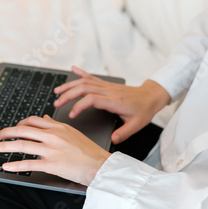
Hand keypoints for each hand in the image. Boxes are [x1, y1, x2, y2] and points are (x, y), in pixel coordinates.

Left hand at [0, 115, 110, 186]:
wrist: (100, 165)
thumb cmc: (90, 151)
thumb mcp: (72, 132)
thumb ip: (56, 125)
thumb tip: (43, 119)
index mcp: (58, 127)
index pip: (33, 121)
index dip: (19, 123)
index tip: (13, 128)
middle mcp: (53, 136)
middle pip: (23, 130)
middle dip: (7, 132)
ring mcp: (51, 150)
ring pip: (22, 145)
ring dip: (5, 146)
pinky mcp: (51, 164)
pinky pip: (28, 164)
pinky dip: (15, 165)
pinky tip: (6, 166)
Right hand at [54, 66, 169, 143]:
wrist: (151, 96)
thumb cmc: (143, 110)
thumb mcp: (137, 125)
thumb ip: (124, 133)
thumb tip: (113, 140)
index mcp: (114, 101)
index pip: (92, 99)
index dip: (79, 106)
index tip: (71, 114)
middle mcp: (108, 91)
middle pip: (83, 88)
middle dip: (68, 95)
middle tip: (56, 103)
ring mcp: (106, 86)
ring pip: (85, 82)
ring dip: (70, 85)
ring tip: (57, 91)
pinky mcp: (106, 84)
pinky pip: (92, 76)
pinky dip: (81, 72)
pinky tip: (73, 68)